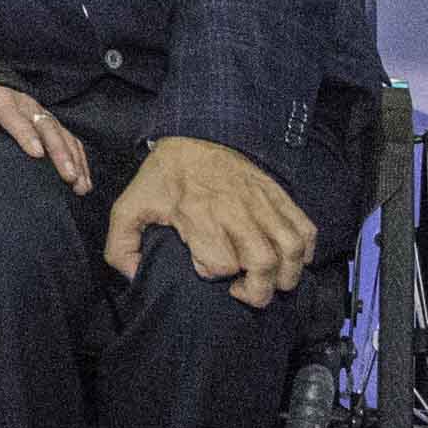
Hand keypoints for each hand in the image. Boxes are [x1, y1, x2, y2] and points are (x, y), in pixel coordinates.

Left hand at [0, 85, 90, 193]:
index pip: (13, 116)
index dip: (25, 134)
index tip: (36, 154)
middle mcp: (24, 104)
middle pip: (46, 125)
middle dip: (59, 151)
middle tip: (67, 176)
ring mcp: (39, 112)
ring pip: (62, 133)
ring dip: (74, 158)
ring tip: (80, 184)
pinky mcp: (48, 121)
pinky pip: (69, 138)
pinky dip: (79, 158)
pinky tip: (84, 180)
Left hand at [103, 137, 316, 308]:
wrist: (196, 135)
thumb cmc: (163, 176)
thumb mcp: (129, 206)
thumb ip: (121, 245)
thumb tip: (132, 277)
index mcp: (198, 214)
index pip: (220, 262)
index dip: (213, 273)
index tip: (203, 268)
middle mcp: (236, 211)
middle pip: (263, 262)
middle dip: (257, 289)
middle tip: (243, 292)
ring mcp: (262, 203)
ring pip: (290, 249)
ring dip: (285, 275)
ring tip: (269, 281)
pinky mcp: (279, 196)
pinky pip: (305, 229)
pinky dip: (304, 252)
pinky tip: (287, 260)